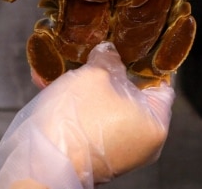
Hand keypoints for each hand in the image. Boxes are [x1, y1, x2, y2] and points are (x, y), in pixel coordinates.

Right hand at [0, 42, 174, 188]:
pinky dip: (75, 101)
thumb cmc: (77, 120)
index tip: (135, 40)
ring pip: (106, 104)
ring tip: (69, 59)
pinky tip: (52, 79)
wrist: (41, 162)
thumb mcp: (95, 74)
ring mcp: (118, 150)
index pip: (160, 81)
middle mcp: (142, 141)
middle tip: (99, 45)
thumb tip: (109, 51)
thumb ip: (108, 58)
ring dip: (87, 83)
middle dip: (111, 68)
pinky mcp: (93, 153)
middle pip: (131, 92)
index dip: (147, 57)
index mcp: (155, 123)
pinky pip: (89, 119)